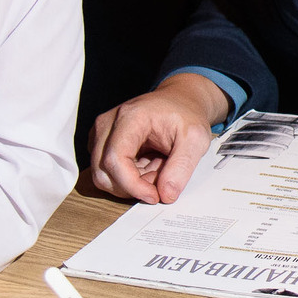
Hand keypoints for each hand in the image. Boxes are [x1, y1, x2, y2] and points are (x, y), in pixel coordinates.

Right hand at [89, 72, 227, 204]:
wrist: (180, 101)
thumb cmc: (186, 115)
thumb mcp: (196, 139)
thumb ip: (182, 166)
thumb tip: (165, 195)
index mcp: (129, 117)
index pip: (115, 159)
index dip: (132, 185)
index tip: (155, 196)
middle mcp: (107, 124)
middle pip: (103, 172)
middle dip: (134, 186)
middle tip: (162, 178)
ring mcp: (101, 134)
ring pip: (104, 176)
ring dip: (132, 184)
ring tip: (157, 168)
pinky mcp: (102, 144)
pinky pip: (108, 173)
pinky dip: (129, 178)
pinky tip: (148, 166)